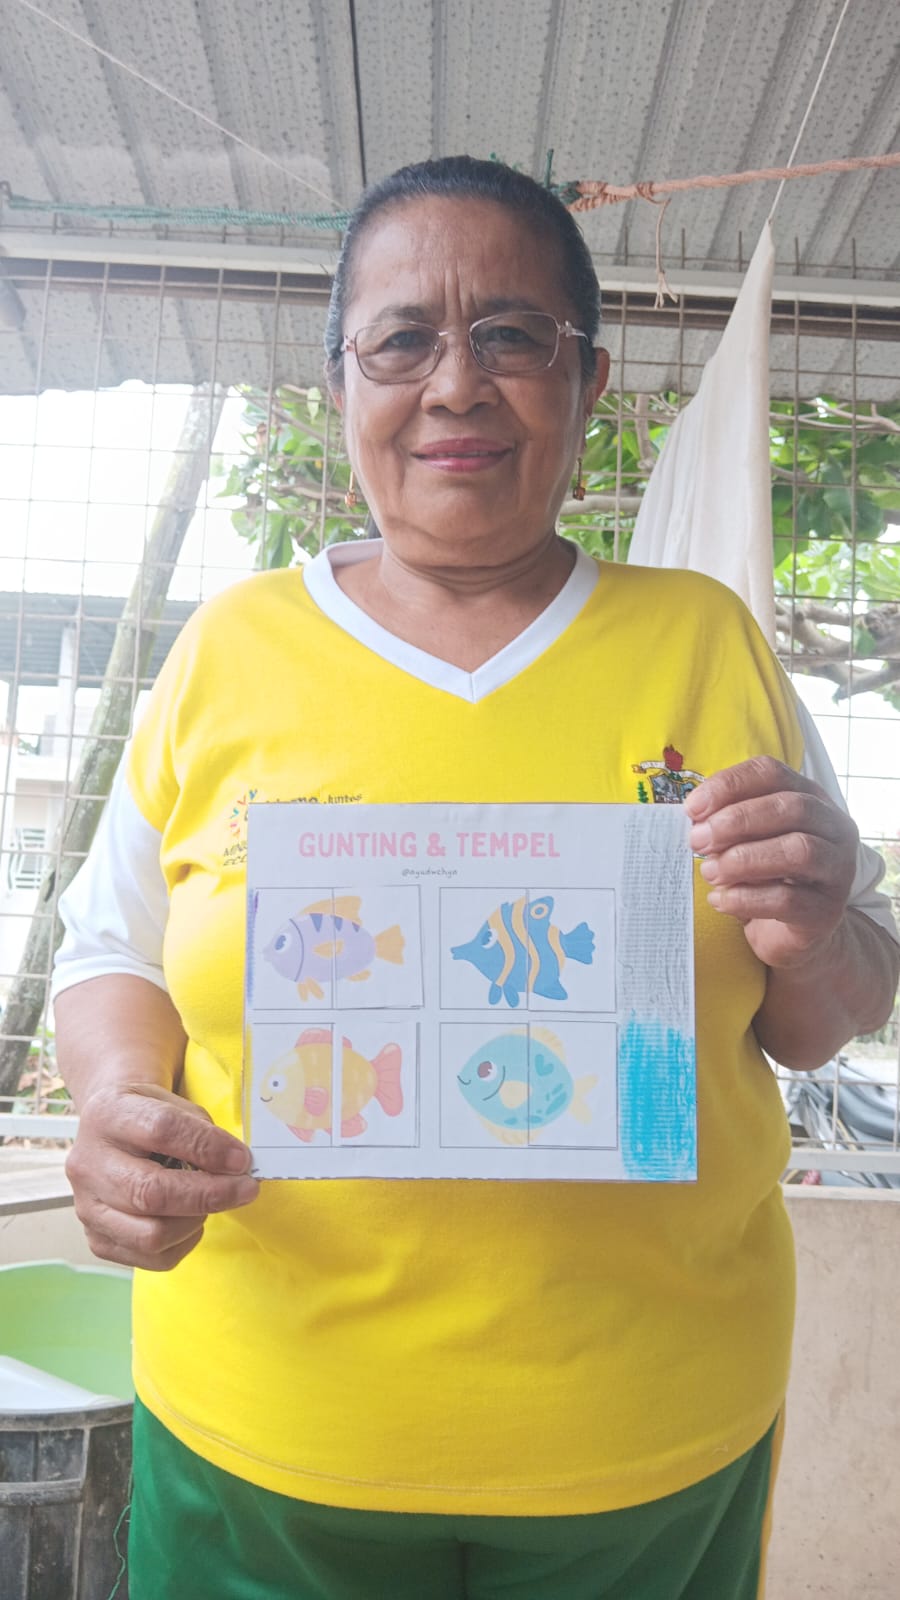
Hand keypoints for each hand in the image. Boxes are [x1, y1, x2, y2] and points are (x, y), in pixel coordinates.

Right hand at [65, 1083, 258, 1270]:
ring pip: (150, 1235)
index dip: (208, 1147)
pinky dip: (183, 1242)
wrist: (109, 1130)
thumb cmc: (149, 1117)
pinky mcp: (96, 1239)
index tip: (241, 1160)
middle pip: (151, 1192)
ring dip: (195, 1221)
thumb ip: (204, 1132)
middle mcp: (88, 1164)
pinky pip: (151, 1258)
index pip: (161, 1131)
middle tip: (246, 1189)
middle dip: (210, 1195)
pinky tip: (190, 1220)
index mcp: (107, 1115)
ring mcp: (87, 1207)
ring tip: (211, 1201)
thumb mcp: (175, 1105)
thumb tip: (237, 1167)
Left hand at [684, 756, 858, 969]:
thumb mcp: (746, 841)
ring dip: (743, 859)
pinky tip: (720, 900)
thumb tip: (696, 821)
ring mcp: (837, 870)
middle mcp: (833, 828)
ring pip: (798, 851)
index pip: (772, 774)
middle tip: (698, 840)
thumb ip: (727, 825)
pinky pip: (788, 900)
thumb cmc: (765, 876)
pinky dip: (746, 898)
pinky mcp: (826, 911)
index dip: (730, 785)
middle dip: (736, 821)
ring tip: (709, 871)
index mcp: (810, 798)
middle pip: (791, 808)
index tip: (692, 808)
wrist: (790, 933)